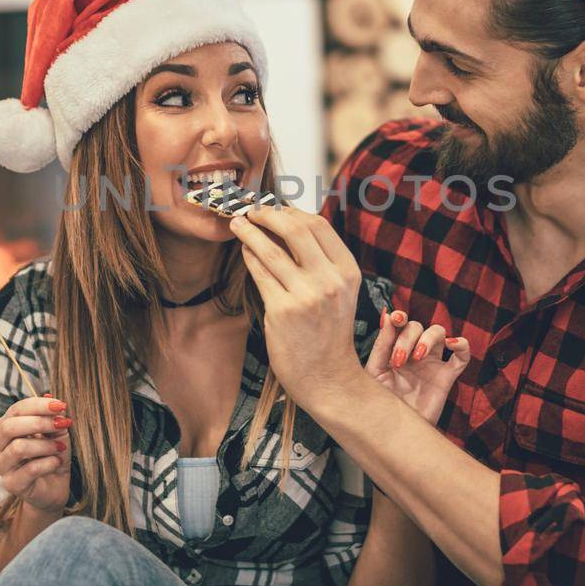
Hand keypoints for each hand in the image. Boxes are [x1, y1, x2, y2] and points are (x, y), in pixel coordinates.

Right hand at [0, 393, 72, 514]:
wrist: (56, 485)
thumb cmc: (52, 454)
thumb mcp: (56, 431)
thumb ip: (52, 415)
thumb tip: (48, 397)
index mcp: (6, 427)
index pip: (16, 409)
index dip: (38, 405)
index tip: (61, 405)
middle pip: (9, 427)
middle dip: (39, 423)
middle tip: (62, 424)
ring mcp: (2, 466)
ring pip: (18, 448)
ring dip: (45, 445)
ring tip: (61, 447)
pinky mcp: (12, 484)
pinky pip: (29, 470)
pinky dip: (48, 463)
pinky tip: (57, 462)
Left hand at [228, 206, 363, 400]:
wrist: (327, 378)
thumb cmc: (328, 333)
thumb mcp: (338, 293)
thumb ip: (321, 261)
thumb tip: (288, 224)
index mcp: (347, 271)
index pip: (318, 225)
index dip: (292, 211)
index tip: (274, 207)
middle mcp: (330, 280)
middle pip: (295, 229)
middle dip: (268, 213)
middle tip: (251, 210)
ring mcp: (306, 296)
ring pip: (271, 249)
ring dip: (249, 231)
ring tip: (236, 223)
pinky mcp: (282, 311)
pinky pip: (260, 272)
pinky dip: (249, 256)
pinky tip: (244, 249)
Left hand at [365, 310, 470, 424]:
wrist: (395, 432)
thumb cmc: (381, 404)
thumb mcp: (375, 373)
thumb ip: (381, 346)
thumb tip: (387, 317)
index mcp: (394, 350)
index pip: (400, 324)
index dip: (399, 317)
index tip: (395, 319)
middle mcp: (413, 353)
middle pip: (418, 326)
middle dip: (407, 338)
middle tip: (398, 361)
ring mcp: (431, 363)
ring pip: (439, 332)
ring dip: (428, 338)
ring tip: (418, 357)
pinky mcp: (446, 377)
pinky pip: (462, 356)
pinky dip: (462, 345)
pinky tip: (452, 344)